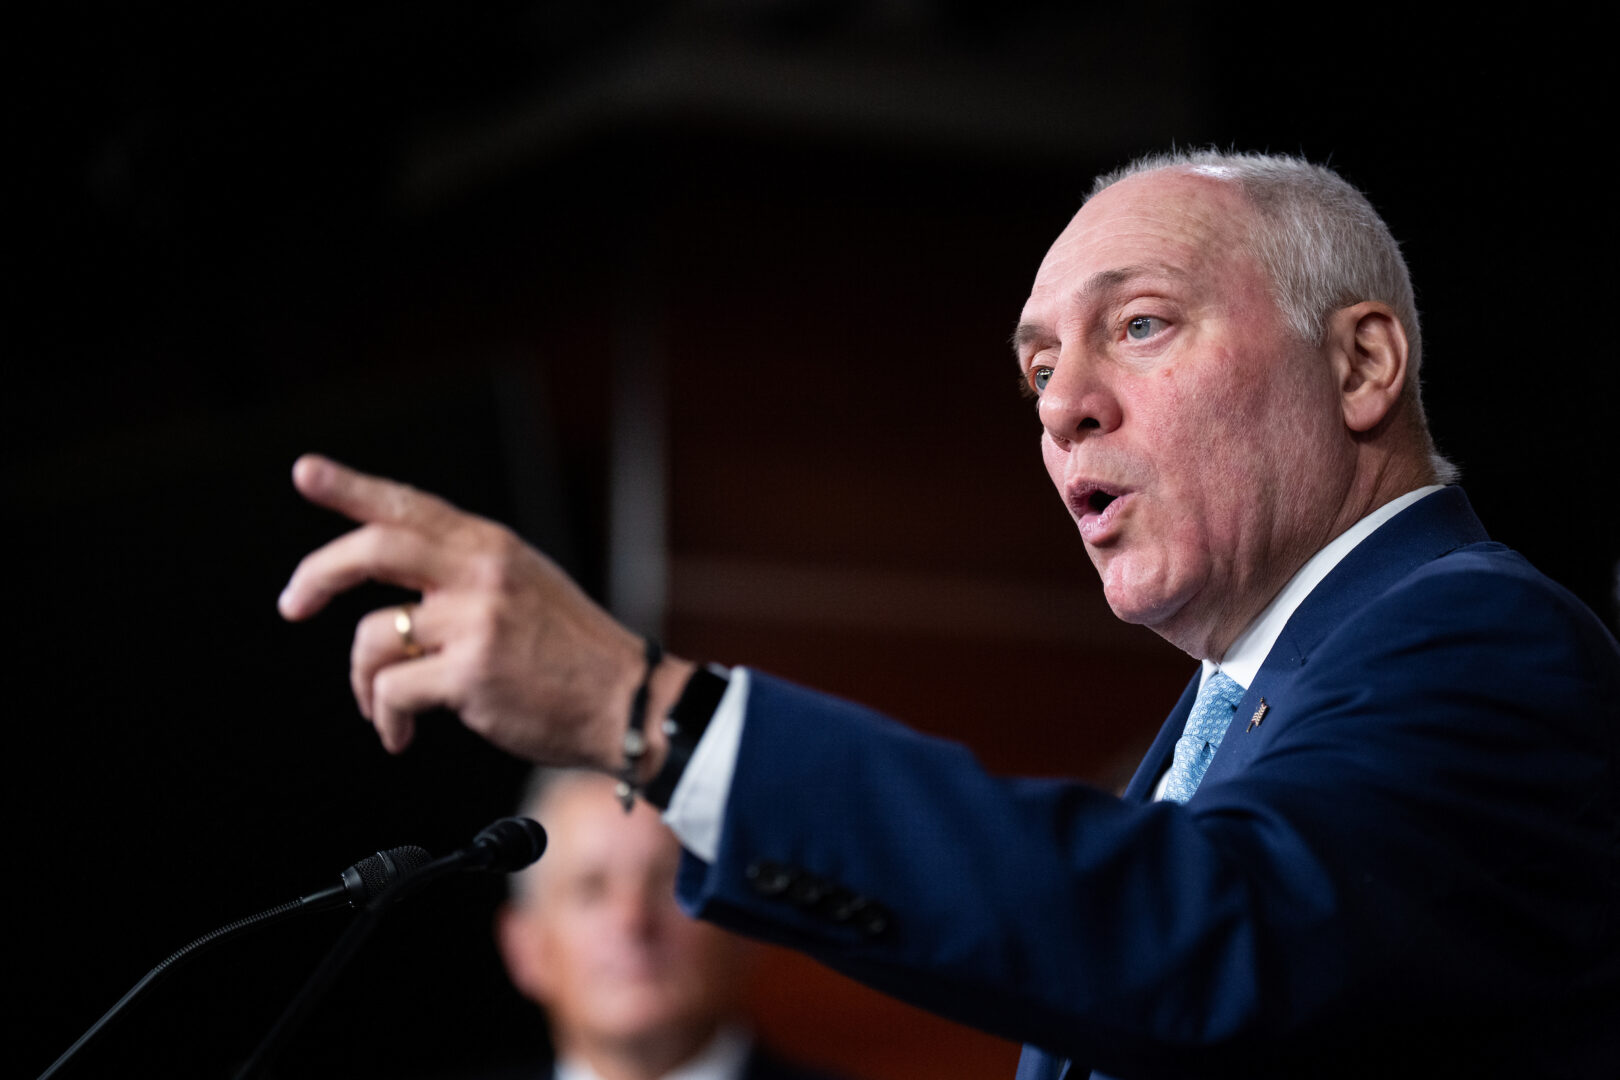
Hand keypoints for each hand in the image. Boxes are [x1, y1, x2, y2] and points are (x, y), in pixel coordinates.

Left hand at [278, 454, 688, 768]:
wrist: (628, 702)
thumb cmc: (575, 656)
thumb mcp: (527, 586)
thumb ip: (467, 575)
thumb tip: (399, 593)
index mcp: (492, 547)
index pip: (409, 505)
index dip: (350, 487)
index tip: (306, 472)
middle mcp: (482, 573)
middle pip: (372, 551)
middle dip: (317, 575)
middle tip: (293, 603)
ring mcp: (476, 622)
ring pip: (371, 637)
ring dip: (363, 682)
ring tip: (382, 706)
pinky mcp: (470, 674)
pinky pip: (391, 691)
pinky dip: (384, 718)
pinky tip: (401, 734)